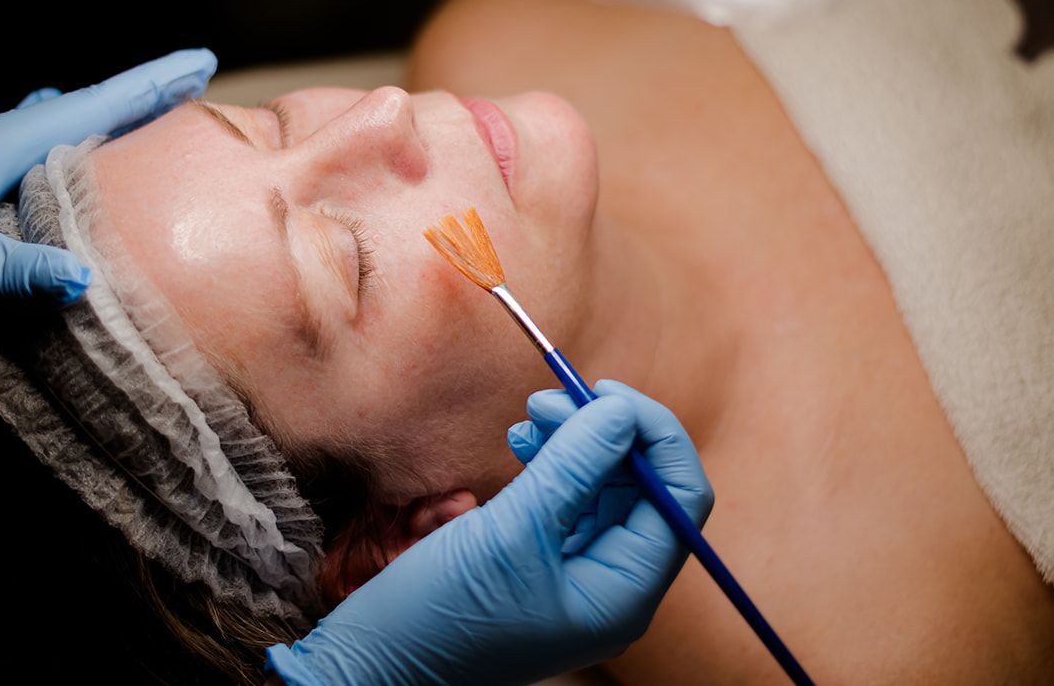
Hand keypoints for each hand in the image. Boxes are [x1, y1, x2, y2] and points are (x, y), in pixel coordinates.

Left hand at [0, 48, 215, 329]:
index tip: (203, 61)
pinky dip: (52, 174)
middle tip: (181, 96)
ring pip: (44, 142)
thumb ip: (20, 272)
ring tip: (126, 135)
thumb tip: (87, 280)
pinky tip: (48, 199)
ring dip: (90, 135)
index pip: (92, 105)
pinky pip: (19, 177)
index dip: (150, 85)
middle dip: (130, 104)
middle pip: (75, 113)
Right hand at [267, 380, 713, 685]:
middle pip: (642, 488)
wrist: (374, 666)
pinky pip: (568, 502)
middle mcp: (612, 587)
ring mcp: (578, 577)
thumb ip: (574, 466)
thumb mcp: (512, 531)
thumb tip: (623, 412)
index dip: (654, 436)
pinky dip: (552, 465)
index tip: (607, 394)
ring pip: (603, 489)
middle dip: (604, 434)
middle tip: (551, 398)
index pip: (679, 498)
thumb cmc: (442, 616)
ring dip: (575, 442)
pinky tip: (522, 443)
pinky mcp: (543, 565)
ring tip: (531, 414)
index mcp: (624, 593)